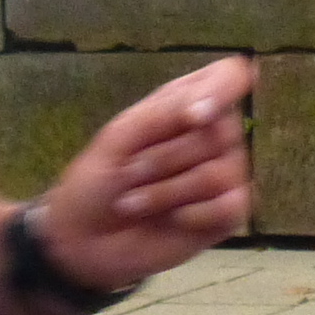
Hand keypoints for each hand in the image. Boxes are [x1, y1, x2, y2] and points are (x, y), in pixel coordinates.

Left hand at [40, 56, 253, 292]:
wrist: (85, 238)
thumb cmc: (98, 179)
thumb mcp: (119, 138)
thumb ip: (162, 115)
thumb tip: (205, 110)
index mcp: (186, 103)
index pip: (230, 76)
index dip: (222, 90)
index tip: (193, 118)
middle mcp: (213, 135)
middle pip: (221, 132)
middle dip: (165, 158)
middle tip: (130, 173)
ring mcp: (226, 174)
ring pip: (219, 173)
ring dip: (166, 191)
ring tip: (136, 200)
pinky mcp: (228, 213)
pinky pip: (230, 206)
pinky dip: (192, 215)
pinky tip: (170, 219)